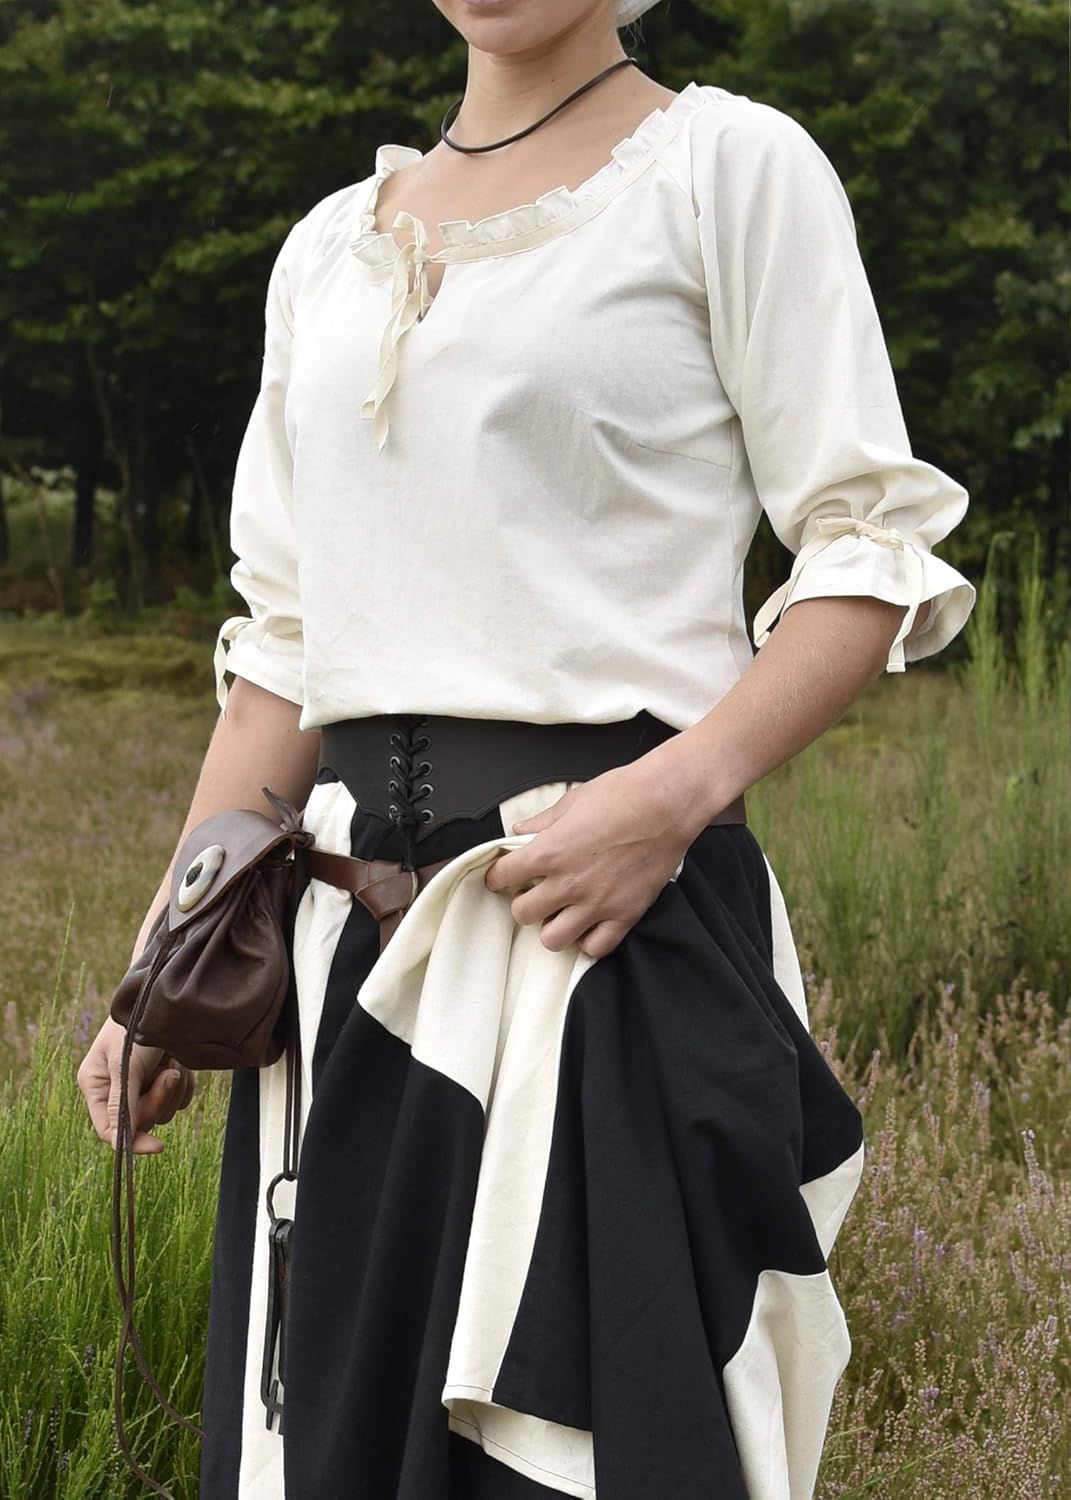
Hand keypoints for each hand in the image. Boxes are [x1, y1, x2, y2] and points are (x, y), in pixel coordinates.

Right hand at [77, 1015, 196, 1154]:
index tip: (158, 1146)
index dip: (132, 1143)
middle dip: (159, 1099)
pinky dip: (186, 1083)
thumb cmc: (137, 1022)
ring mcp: (143, 1085)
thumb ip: (122, 1102)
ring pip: (164, 1112)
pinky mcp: (165, 1079)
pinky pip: (181, 1099)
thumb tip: (119, 1143)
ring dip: (174, 1088)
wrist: (166, 993)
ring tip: (172, 1060)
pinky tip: (181, 1060)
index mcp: (96, 1084)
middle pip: (140, 1123)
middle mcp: (117, 1089)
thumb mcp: (126, 1061)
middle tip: (168, 1072)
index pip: (109, 1130)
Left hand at [483, 756, 708, 958]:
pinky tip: (590, 923)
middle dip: (524, 903)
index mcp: (549, 853)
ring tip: (562, 912)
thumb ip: (542, 822)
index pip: (502, 877)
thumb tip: (520, 830)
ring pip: (553, 940)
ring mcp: (597, 904)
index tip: (504, 875)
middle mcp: (568, 884)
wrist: (667, 803)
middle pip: (523, 914)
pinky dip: (588, 940)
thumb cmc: (623, 794)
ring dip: (552, 926)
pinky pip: (597, 947)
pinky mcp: (625, 915)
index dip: (499, 875)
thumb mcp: (572, 800)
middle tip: (535, 892)